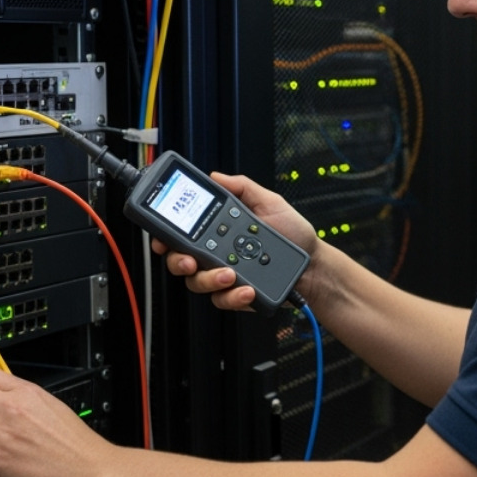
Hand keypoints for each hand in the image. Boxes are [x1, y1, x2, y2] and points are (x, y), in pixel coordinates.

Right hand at [152, 172, 319, 310]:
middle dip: (179, 261)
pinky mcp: (236, 296)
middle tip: (192, 260)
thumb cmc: (293, 233)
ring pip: (198, 284)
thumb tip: (216, 176)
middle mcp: (215, 255)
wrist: (314, 263)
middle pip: (180, 262)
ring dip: (209, 279)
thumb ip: (242, 188)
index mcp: (218, 231)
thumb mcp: (269, 202)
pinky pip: (223, 300)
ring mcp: (224, 277)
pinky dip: (233, 296)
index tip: (163, 238)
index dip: (165, 236)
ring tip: (230, 274)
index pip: (183, 234)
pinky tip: (245, 289)